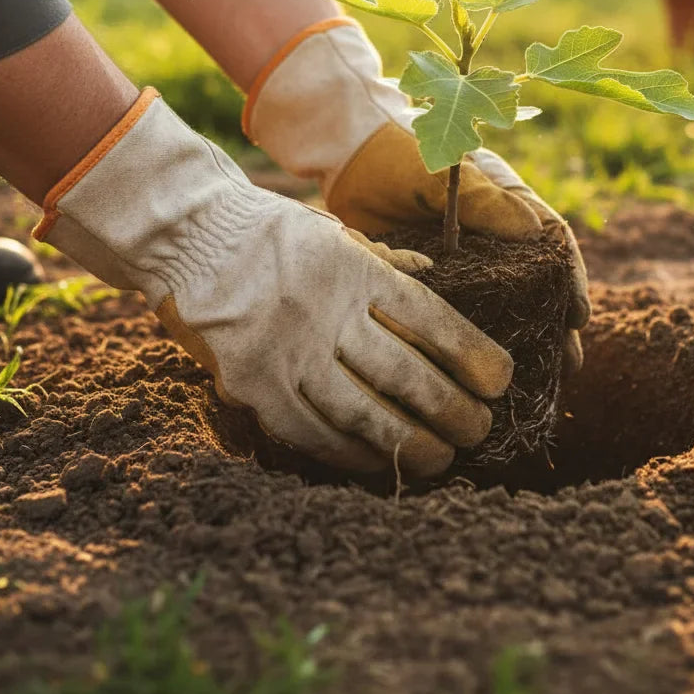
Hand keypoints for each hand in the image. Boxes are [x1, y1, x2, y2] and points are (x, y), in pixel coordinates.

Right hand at [35, 90, 511, 476]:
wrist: (192, 240)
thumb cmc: (277, 235)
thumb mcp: (339, 232)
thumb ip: (387, 262)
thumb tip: (435, 276)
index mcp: (353, 270)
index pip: (430, 320)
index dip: (473, 356)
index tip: (501, 380)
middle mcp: (323, 313)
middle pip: (404, 375)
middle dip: (453, 410)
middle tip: (482, 428)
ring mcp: (285, 355)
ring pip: (363, 416)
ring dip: (412, 444)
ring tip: (444, 457)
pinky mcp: (253, 388)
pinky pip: (314, 434)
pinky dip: (356, 453)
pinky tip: (385, 461)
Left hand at [244, 20, 589, 370]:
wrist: (347, 160)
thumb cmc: (400, 154)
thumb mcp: (440, 175)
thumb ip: (481, 201)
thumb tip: (533, 231)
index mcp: (507, 205)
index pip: (553, 243)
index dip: (571, 280)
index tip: (579, 316)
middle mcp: (494, 237)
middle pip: (539, 283)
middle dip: (557, 324)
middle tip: (569, 364)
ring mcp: (467, 263)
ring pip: (506, 306)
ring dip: (526, 340)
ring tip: (543, 380)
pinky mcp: (437, 283)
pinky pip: (465, 315)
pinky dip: (478, 341)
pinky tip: (483, 371)